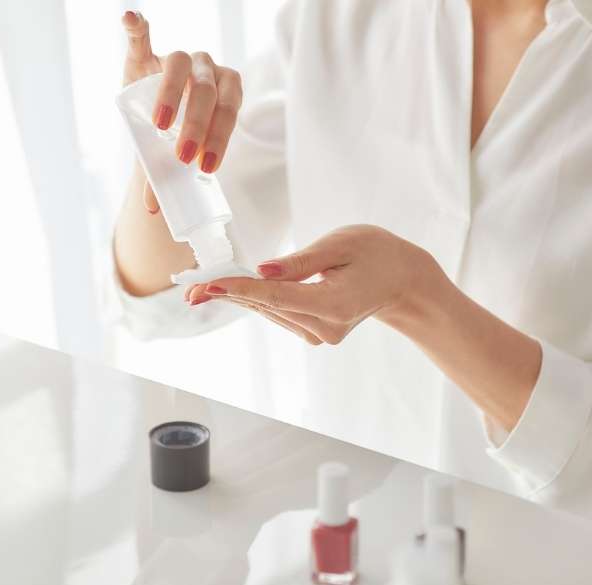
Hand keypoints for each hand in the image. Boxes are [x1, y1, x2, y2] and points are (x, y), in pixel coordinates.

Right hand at [121, 11, 242, 213]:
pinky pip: (142, 35)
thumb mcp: (174, 153)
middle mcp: (207, 69)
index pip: (227, 107)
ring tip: (161, 125)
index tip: (205, 166)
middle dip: (199, 125)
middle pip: (208, 91)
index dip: (220, 136)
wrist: (156, 111)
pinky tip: (130, 19)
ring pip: (182, 65)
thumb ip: (165, 175)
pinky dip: (136, 26)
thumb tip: (155, 210)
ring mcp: (179, 58)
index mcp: (224, 91)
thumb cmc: (174, 134)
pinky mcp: (147, 50)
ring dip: (173, 93)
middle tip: (184, 156)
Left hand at [185, 225, 442, 344]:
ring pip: (271, 312)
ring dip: (239, 298)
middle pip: (268, 307)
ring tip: (203, 289)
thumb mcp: (341, 244)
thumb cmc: (376, 252)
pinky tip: (235, 291)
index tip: (210, 286)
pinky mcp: (317, 333)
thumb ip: (301, 261)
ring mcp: (321, 334)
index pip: (278, 297)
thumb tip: (262, 270)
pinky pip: (281, 314)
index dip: (241, 289)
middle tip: (189, 290)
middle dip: (229, 294)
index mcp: (334, 304)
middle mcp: (326, 327)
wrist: (402, 280)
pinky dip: (259, 301)